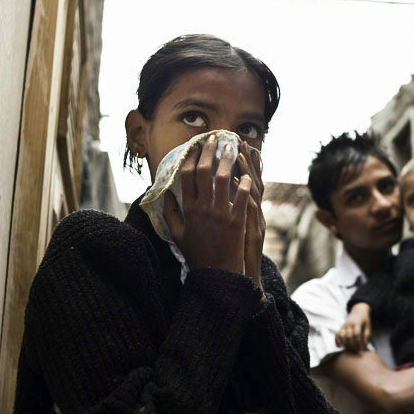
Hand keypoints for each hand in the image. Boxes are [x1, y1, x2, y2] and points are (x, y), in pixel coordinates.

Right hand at [168, 135, 252, 273]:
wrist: (216, 275)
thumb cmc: (197, 254)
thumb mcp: (178, 234)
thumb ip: (170, 212)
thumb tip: (165, 193)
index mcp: (188, 209)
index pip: (186, 175)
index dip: (191, 156)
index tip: (196, 144)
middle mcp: (203, 208)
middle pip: (203, 172)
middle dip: (209, 151)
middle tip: (215, 138)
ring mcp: (220, 214)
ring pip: (223, 180)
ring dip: (228, 160)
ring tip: (233, 147)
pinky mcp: (237, 221)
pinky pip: (241, 197)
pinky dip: (244, 184)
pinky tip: (248, 173)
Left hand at [237, 141, 264, 289]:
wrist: (240, 275)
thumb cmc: (236, 252)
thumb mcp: (237, 226)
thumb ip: (234, 207)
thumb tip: (228, 186)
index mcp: (245, 209)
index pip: (245, 180)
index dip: (242, 163)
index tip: (236, 145)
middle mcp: (252, 212)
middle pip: (251, 179)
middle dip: (245, 160)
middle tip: (239, 141)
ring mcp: (253, 219)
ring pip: (252, 188)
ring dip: (246, 169)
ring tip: (240, 153)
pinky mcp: (250, 228)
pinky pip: (248, 206)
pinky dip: (243, 191)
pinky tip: (239, 179)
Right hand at [335, 303, 371, 351]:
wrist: (358, 310)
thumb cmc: (364, 319)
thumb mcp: (368, 325)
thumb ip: (367, 334)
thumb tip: (365, 344)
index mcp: (357, 323)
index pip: (356, 334)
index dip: (358, 342)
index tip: (361, 349)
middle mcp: (349, 324)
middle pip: (348, 336)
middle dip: (352, 345)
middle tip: (356, 351)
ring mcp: (344, 325)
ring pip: (342, 336)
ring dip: (345, 344)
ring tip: (350, 349)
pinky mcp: (341, 327)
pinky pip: (337, 334)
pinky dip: (337, 340)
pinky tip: (339, 346)